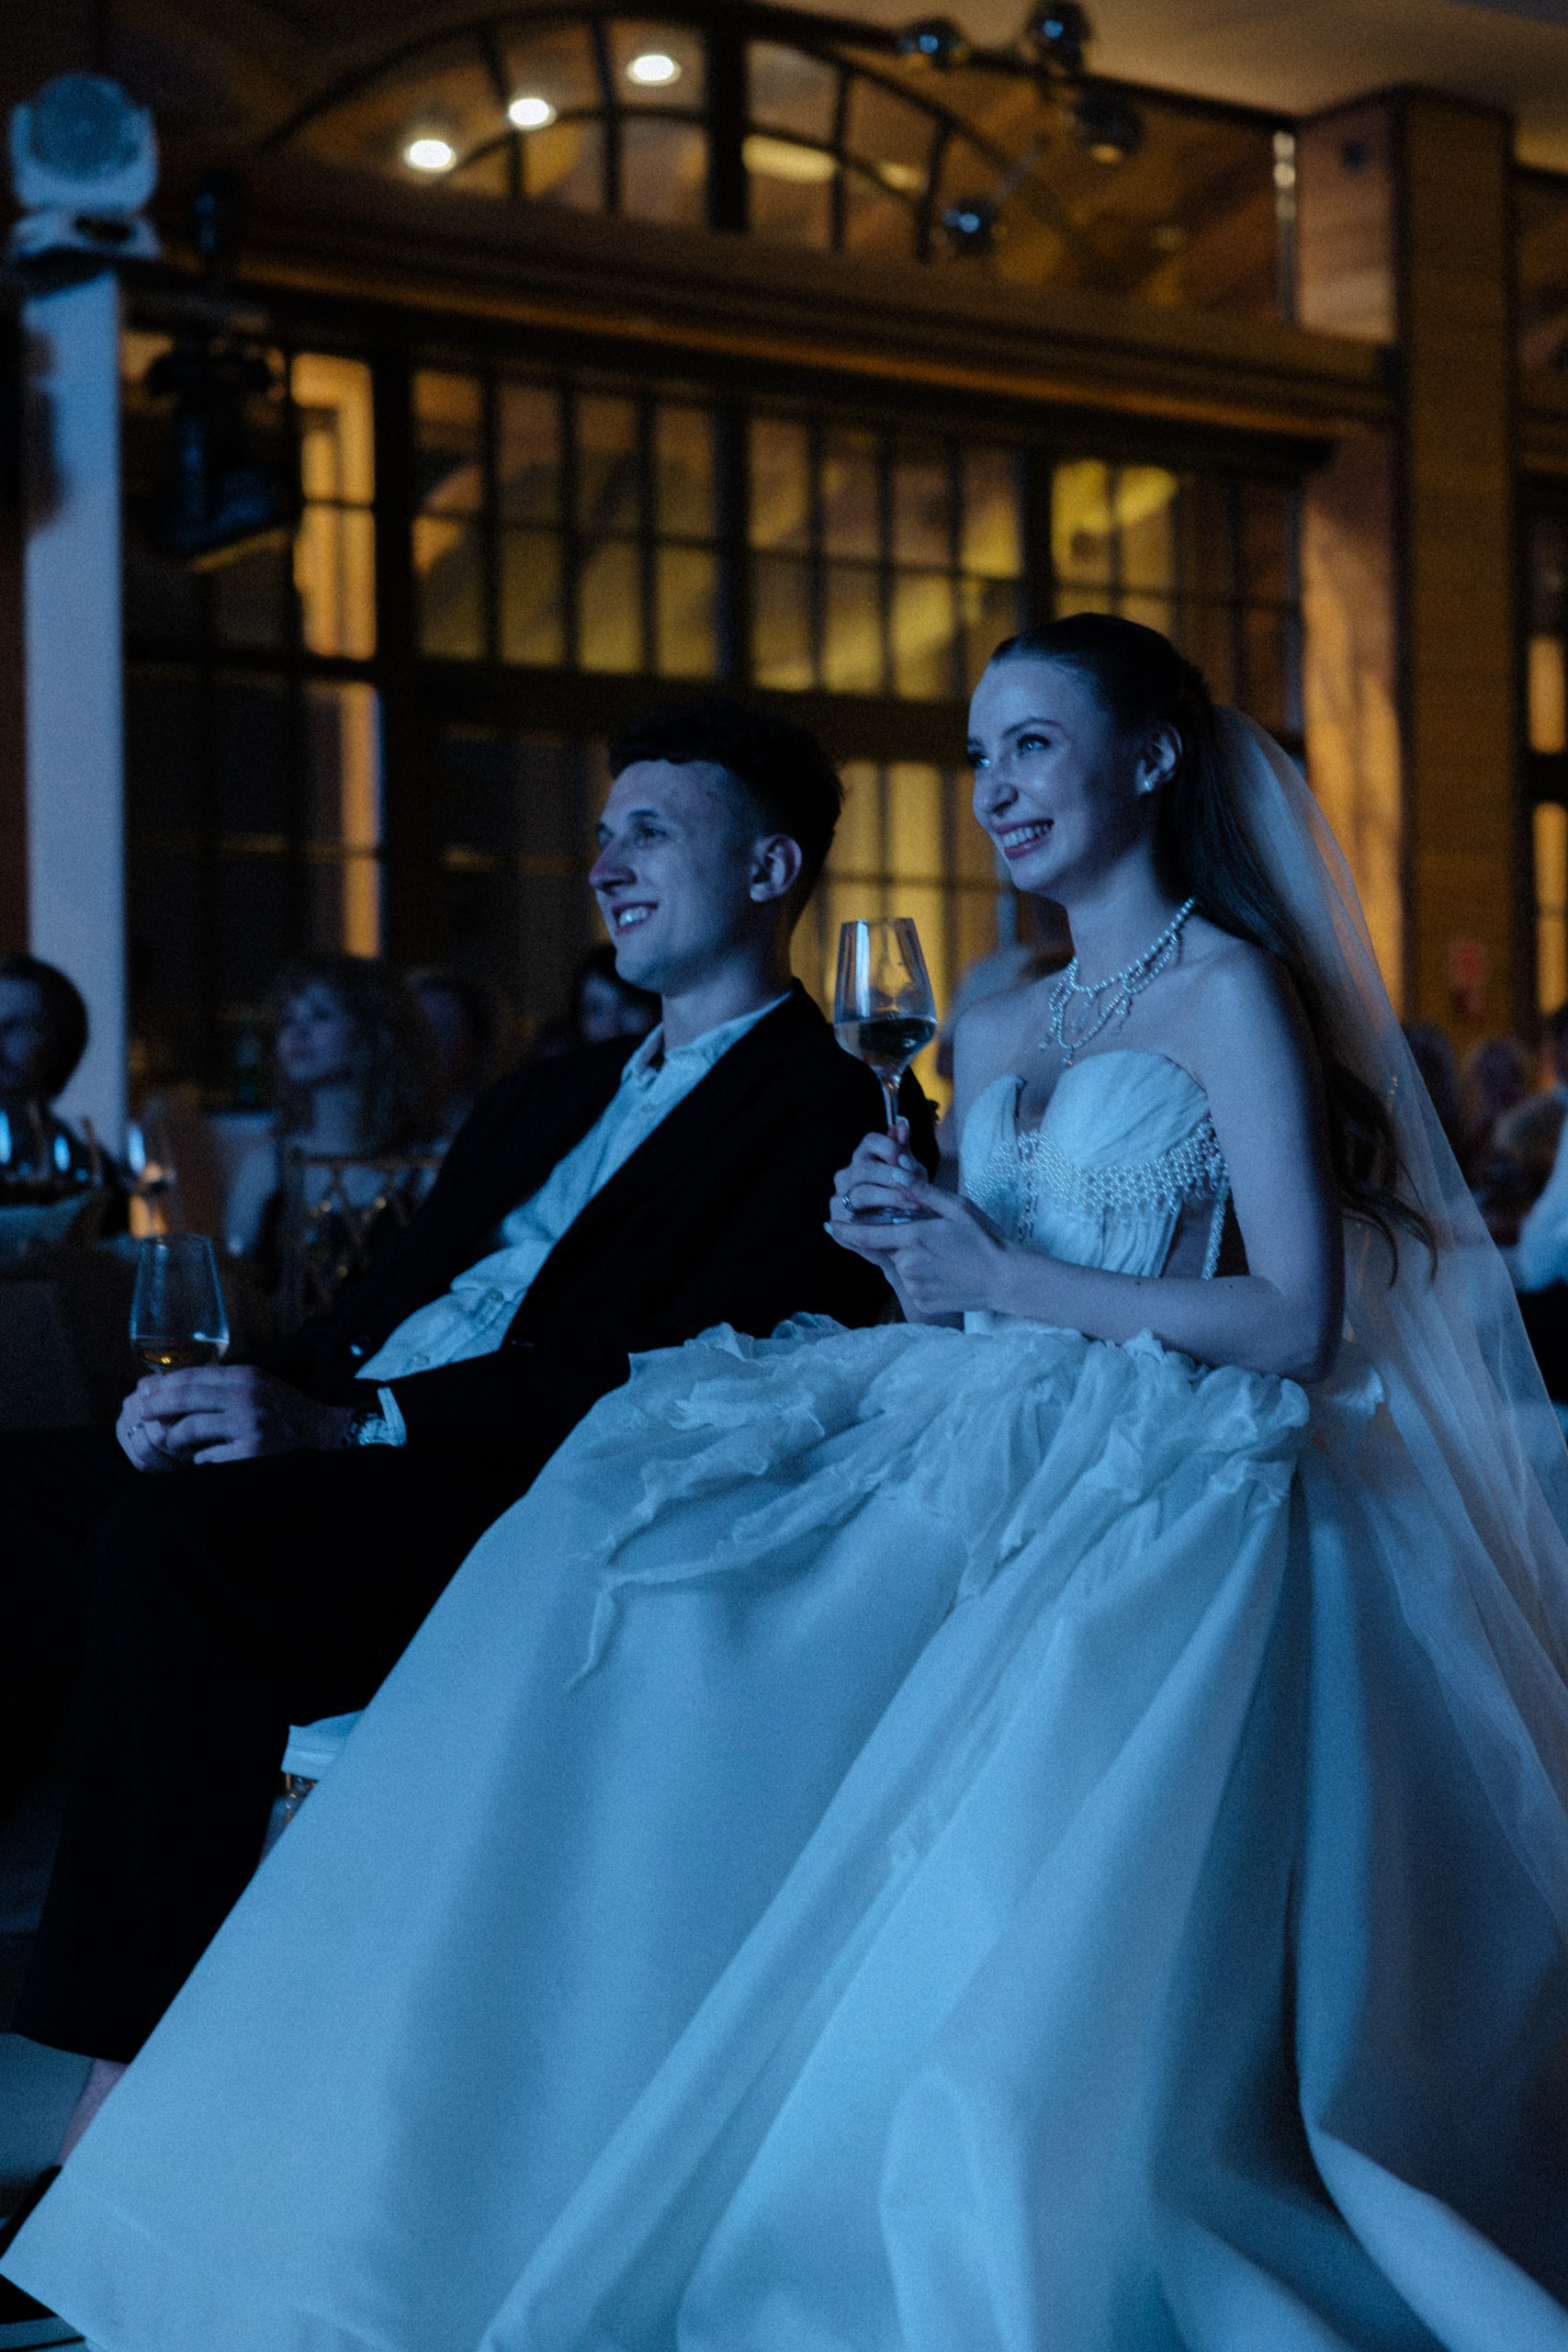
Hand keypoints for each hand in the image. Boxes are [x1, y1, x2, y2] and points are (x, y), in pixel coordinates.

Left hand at [116, 1365, 355, 1467]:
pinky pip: (205, 1458)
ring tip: (176, 1446)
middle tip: (135, 1413)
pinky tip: (207, 1461)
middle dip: (155, 1406)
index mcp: (246, 1377)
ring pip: (189, 1430)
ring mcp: (249, 1425)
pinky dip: (201, 1461)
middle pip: (185, 1398)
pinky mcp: (251, 1453)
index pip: (192, 1376)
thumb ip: (221, 1385)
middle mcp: (247, 1397)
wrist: (326, 1437)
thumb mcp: (257, 1388)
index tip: (140, 1390)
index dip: (162, 1384)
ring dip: (176, 1440)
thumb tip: (168, 1385)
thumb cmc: (285, 1414)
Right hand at [829, 1119, 927, 1224]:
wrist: (897, 1232)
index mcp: (864, 1157)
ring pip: (862, 1193)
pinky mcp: (838, 1220)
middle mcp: (847, 1174)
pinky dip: (880, 1219)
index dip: (890, 1148)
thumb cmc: (904, 1196)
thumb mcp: (910, 1173)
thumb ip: (905, 1151)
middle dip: (893, 1178)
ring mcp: (839, 1196)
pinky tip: (898, 1221)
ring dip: (892, 1199)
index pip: (871, 1141)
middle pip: (866, 1168)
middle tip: (916, 1189)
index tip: (907, 1162)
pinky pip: (857, 1218)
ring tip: (915, 1205)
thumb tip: (903, 1121)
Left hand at [830, 1131, 1008, 1318]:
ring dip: (913, 1259)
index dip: (847, 1231)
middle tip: (932, 1239)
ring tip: (946, 1256)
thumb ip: (923, 1191)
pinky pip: (914, 1285)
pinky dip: (924, 1277)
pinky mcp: (922, 1301)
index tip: (832, 1225)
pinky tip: (948, 1272)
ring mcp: (914, 1284)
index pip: (867, 1234)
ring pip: (902, 1266)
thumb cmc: (984, 1238)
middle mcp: (907, 1262)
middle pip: (889, 1248)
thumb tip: (896, 1172)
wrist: (1006, 1280)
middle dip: (900, 1240)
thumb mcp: (957, 1207)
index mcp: (913, 1236)